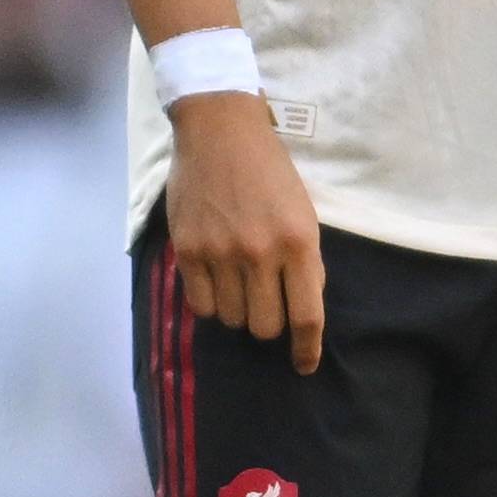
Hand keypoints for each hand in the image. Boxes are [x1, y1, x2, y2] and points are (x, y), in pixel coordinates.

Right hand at [163, 91, 329, 373]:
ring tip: (237, 284)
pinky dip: (210, 302)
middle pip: (265, 327)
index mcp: (299, 242)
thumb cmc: (269, 171)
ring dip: (238, 311)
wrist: (220, 130)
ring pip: (232, 319)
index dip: (306, 349)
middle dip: (268, 325)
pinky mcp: (189, 249)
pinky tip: (214, 281)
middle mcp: (261, 252)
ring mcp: (221, 252)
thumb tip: (301, 309)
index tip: (304, 365)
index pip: (306, 316)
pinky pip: (200, 304)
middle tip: (264, 304)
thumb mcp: (303, 212)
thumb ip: (304, 261)